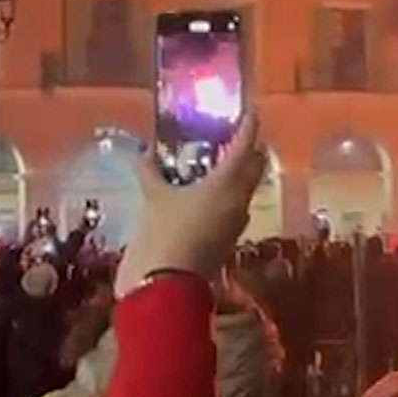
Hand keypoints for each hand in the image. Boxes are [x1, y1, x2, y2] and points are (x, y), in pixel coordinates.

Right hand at [118, 114, 267, 296]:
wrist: (165, 285)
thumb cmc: (162, 233)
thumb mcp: (153, 198)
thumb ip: (150, 171)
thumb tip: (144, 151)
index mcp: (226, 184)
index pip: (245, 147)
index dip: (249, 127)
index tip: (251, 111)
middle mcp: (239, 201)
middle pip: (253, 168)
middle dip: (248, 151)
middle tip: (233, 137)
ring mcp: (236, 223)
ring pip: (245, 190)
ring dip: (238, 174)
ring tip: (217, 163)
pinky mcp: (229, 239)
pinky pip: (234, 208)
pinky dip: (226, 195)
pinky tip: (207, 194)